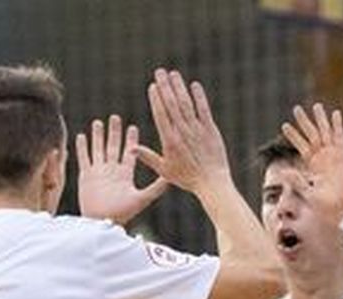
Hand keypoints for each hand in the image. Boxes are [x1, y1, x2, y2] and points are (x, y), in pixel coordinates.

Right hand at [76, 114, 168, 223]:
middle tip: (115, 117)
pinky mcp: (86, 176)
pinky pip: (84, 158)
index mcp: (125, 174)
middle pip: (113, 147)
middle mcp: (111, 171)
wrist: (103, 222)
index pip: (129, 153)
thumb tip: (171, 178)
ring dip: (98, 136)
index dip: (131, 140)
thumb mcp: (142, 198)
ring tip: (98, 122)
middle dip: (114, 132)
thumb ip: (156, 187)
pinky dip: (82, 147)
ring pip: (98, 149)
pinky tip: (81, 136)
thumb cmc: (123, 213)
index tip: (133, 127)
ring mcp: (98, 173)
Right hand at [134, 69, 230, 195]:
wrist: (211, 183)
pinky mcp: (210, 130)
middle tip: (160, 71)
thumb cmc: (187, 178)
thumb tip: (131, 149)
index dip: (156, 99)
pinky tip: (194, 85)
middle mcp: (182, 132)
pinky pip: (204, 109)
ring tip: (173, 74)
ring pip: (186, 104)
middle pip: (172, 105)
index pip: (161, 115)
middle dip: (165, 86)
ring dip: (179, 87)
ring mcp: (197, 129)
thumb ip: (148, 157)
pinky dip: (199, 96)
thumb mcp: (164, 170)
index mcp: (169, 141)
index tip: (152, 86)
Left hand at [279, 103, 342, 224]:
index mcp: (313, 165)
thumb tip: (282, 172)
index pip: (301, 145)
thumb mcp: (308, 192)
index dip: (293, 135)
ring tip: (316, 105)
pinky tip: (335, 113)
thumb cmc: (326, 205)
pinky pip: (339, 137)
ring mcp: (333, 155)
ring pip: (325, 132)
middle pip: (311, 134)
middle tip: (296, 108)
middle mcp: (322, 157)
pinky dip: (337, 125)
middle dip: (304, 121)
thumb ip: (296, 181)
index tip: (284, 126)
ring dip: (320, 119)